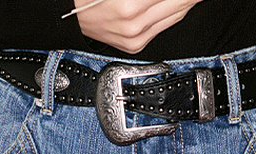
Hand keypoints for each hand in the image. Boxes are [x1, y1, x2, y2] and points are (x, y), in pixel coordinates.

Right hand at [73, 0, 202, 53]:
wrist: (66, 13)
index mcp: (129, 3)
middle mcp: (134, 23)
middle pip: (180, 2)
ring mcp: (135, 38)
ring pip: (177, 14)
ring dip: (188, 1)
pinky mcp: (135, 46)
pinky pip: (165, 26)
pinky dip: (175, 11)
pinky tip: (179, 3)